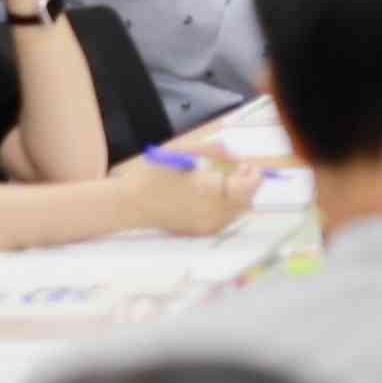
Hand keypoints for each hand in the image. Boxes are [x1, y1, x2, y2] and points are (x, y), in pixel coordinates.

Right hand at [110, 153, 253, 237]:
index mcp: (209, 191)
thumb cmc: (152, 174)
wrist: (129, 204)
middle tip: (238, 170)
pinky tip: (212, 196)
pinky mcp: (200, 232)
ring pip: (237, 212)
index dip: (253, 174)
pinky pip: (225, 220)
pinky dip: (226, 207)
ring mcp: (207, 226)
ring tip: (223, 181)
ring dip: (237, 196)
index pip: (248, 186)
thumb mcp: (182, 152)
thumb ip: (212, 150)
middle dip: (246, 184)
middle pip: (246, 200)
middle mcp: (212, 213)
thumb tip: (233, 154)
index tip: (247, 164)